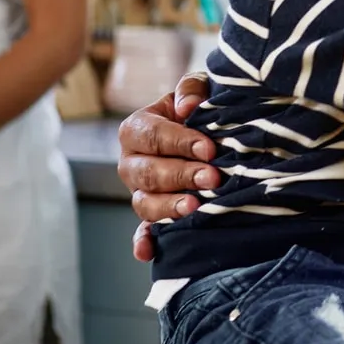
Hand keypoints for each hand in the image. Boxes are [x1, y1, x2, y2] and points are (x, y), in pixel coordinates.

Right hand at [120, 75, 220, 261]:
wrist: (207, 132)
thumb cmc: (199, 108)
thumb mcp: (196, 90)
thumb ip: (191, 90)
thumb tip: (188, 106)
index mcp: (136, 129)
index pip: (151, 135)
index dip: (179, 141)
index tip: (210, 148)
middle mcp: (131, 162)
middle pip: (147, 173)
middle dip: (181, 175)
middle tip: (212, 178)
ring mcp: (139, 191)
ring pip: (144, 203)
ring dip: (168, 207)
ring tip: (195, 208)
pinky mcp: (152, 215)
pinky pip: (142, 232)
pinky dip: (143, 243)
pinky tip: (148, 253)